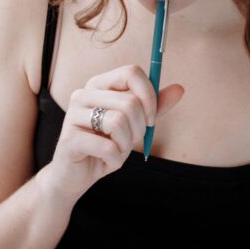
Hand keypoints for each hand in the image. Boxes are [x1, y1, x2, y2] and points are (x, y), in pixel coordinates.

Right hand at [45, 64, 183, 200]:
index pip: (131, 72)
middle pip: (129, 102)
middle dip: (139, 129)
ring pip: (118, 122)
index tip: (150, 119)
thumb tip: (180, 89)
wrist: (75, 176)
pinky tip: (107, 162)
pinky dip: (115, 160)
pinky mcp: (69, 138)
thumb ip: (154, 107)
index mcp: (99, 84)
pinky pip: (107, 147)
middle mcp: (83, 94)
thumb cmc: (105, 146)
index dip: (149, 96)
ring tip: (117, 151)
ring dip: (126, 145)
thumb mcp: (134, 126)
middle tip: (130, 142)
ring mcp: (72, 115)